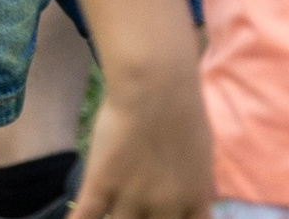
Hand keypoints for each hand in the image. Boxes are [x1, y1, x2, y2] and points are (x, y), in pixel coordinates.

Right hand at [69, 66, 214, 218]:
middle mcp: (166, 205)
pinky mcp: (102, 184)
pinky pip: (85, 218)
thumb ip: (197, 183)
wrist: (155, 84)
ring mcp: (132, 197)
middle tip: (137, 210)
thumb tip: (198, 198)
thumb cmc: (183, 108)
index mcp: (195, 197)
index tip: (162, 216)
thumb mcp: (202, 152)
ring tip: (112, 209)